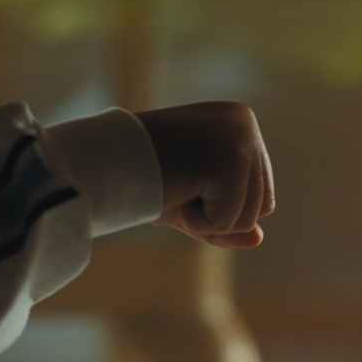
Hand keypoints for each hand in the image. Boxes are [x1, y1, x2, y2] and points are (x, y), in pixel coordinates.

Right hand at [136, 102, 274, 247]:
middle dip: (216, 213)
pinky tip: (173, 190)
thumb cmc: (140, 178)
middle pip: (261, 207)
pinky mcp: (230, 159)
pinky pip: (227, 221)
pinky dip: (195, 222)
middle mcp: (244, 123)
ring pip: (248, 218)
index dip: (221, 206)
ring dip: (204, 217)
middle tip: (176, 183)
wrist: (99, 162)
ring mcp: (240, 139)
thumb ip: (227, 219)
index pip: (261, 193)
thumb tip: (258, 240)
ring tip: (173, 184)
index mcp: (239, 121)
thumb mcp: (192, 202)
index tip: (184, 180)